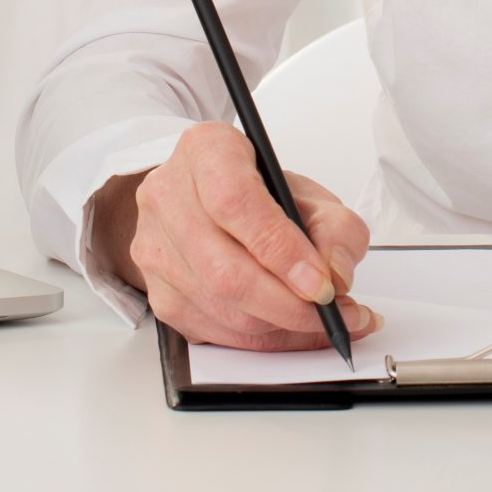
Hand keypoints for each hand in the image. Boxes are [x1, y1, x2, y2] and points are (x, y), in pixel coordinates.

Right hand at [95, 121, 377, 349]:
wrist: (206, 201)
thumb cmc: (257, 191)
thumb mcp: (308, 192)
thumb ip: (336, 228)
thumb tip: (336, 275)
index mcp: (206, 151)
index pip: (236, 203)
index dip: (282, 250)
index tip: (323, 284)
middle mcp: (168, 197)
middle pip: (225, 270)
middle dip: (290, 305)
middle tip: (336, 314)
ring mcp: (155, 249)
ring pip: (221, 309)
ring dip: (283, 328)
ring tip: (328, 323)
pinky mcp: (158, 293)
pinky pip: (214, 333)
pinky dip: (263, 340)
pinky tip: (294, 329)